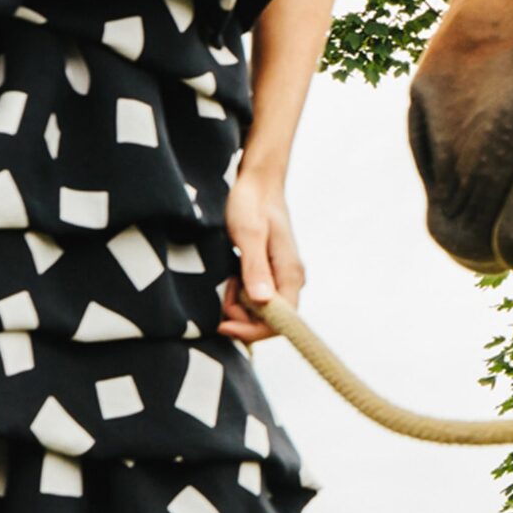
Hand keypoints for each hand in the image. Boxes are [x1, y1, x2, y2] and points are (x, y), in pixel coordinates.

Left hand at [218, 166, 302, 345]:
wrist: (257, 182)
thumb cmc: (251, 203)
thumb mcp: (248, 233)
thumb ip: (255, 267)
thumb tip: (262, 301)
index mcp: (290, 274)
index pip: (279, 323)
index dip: (251, 331)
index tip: (223, 323)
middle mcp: (290, 280)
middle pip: (268, 321)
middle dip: (240, 316)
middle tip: (222, 291)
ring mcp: (281, 277)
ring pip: (260, 311)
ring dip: (238, 305)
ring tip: (226, 278)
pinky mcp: (270, 273)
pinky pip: (256, 297)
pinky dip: (239, 294)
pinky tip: (229, 276)